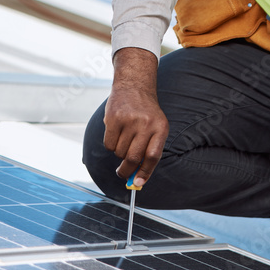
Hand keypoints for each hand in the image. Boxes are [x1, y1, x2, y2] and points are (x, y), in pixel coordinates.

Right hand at [103, 47, 167, 187]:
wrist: (134, 85)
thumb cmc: (146, 113)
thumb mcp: (156, 127)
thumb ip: (149, 151)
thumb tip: (137, 180)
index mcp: (161, 128)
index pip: (153, 157)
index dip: (145, 173)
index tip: (137, 183)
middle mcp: (146, 124)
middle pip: (133, 158)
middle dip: (126, 171)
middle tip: (122, 174)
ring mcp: (129, 120)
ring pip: (119, 152)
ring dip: (119, 153)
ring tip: (123, 140)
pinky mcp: (114, 118)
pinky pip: (108, 144)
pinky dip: (110, 146)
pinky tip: (115, 134)